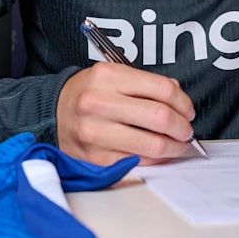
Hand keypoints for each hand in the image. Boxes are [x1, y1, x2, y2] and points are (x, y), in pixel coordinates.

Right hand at [56, 62, 196, 165]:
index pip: (162, 88)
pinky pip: (138, 162)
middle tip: (186, 130)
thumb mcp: (110, 76)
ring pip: (153, 144)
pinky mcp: (96, 158)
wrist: (51, 114)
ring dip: (174, 147)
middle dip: (183, 127)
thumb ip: (144, 84)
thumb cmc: (86, 94)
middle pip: (161, 117)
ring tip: (177, 144)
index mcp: (107, 77)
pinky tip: (158, 154)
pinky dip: (155, 160)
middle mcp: (99, 103)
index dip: (183, 101)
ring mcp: (96, 133)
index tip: (187, 110)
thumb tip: (178, 100)